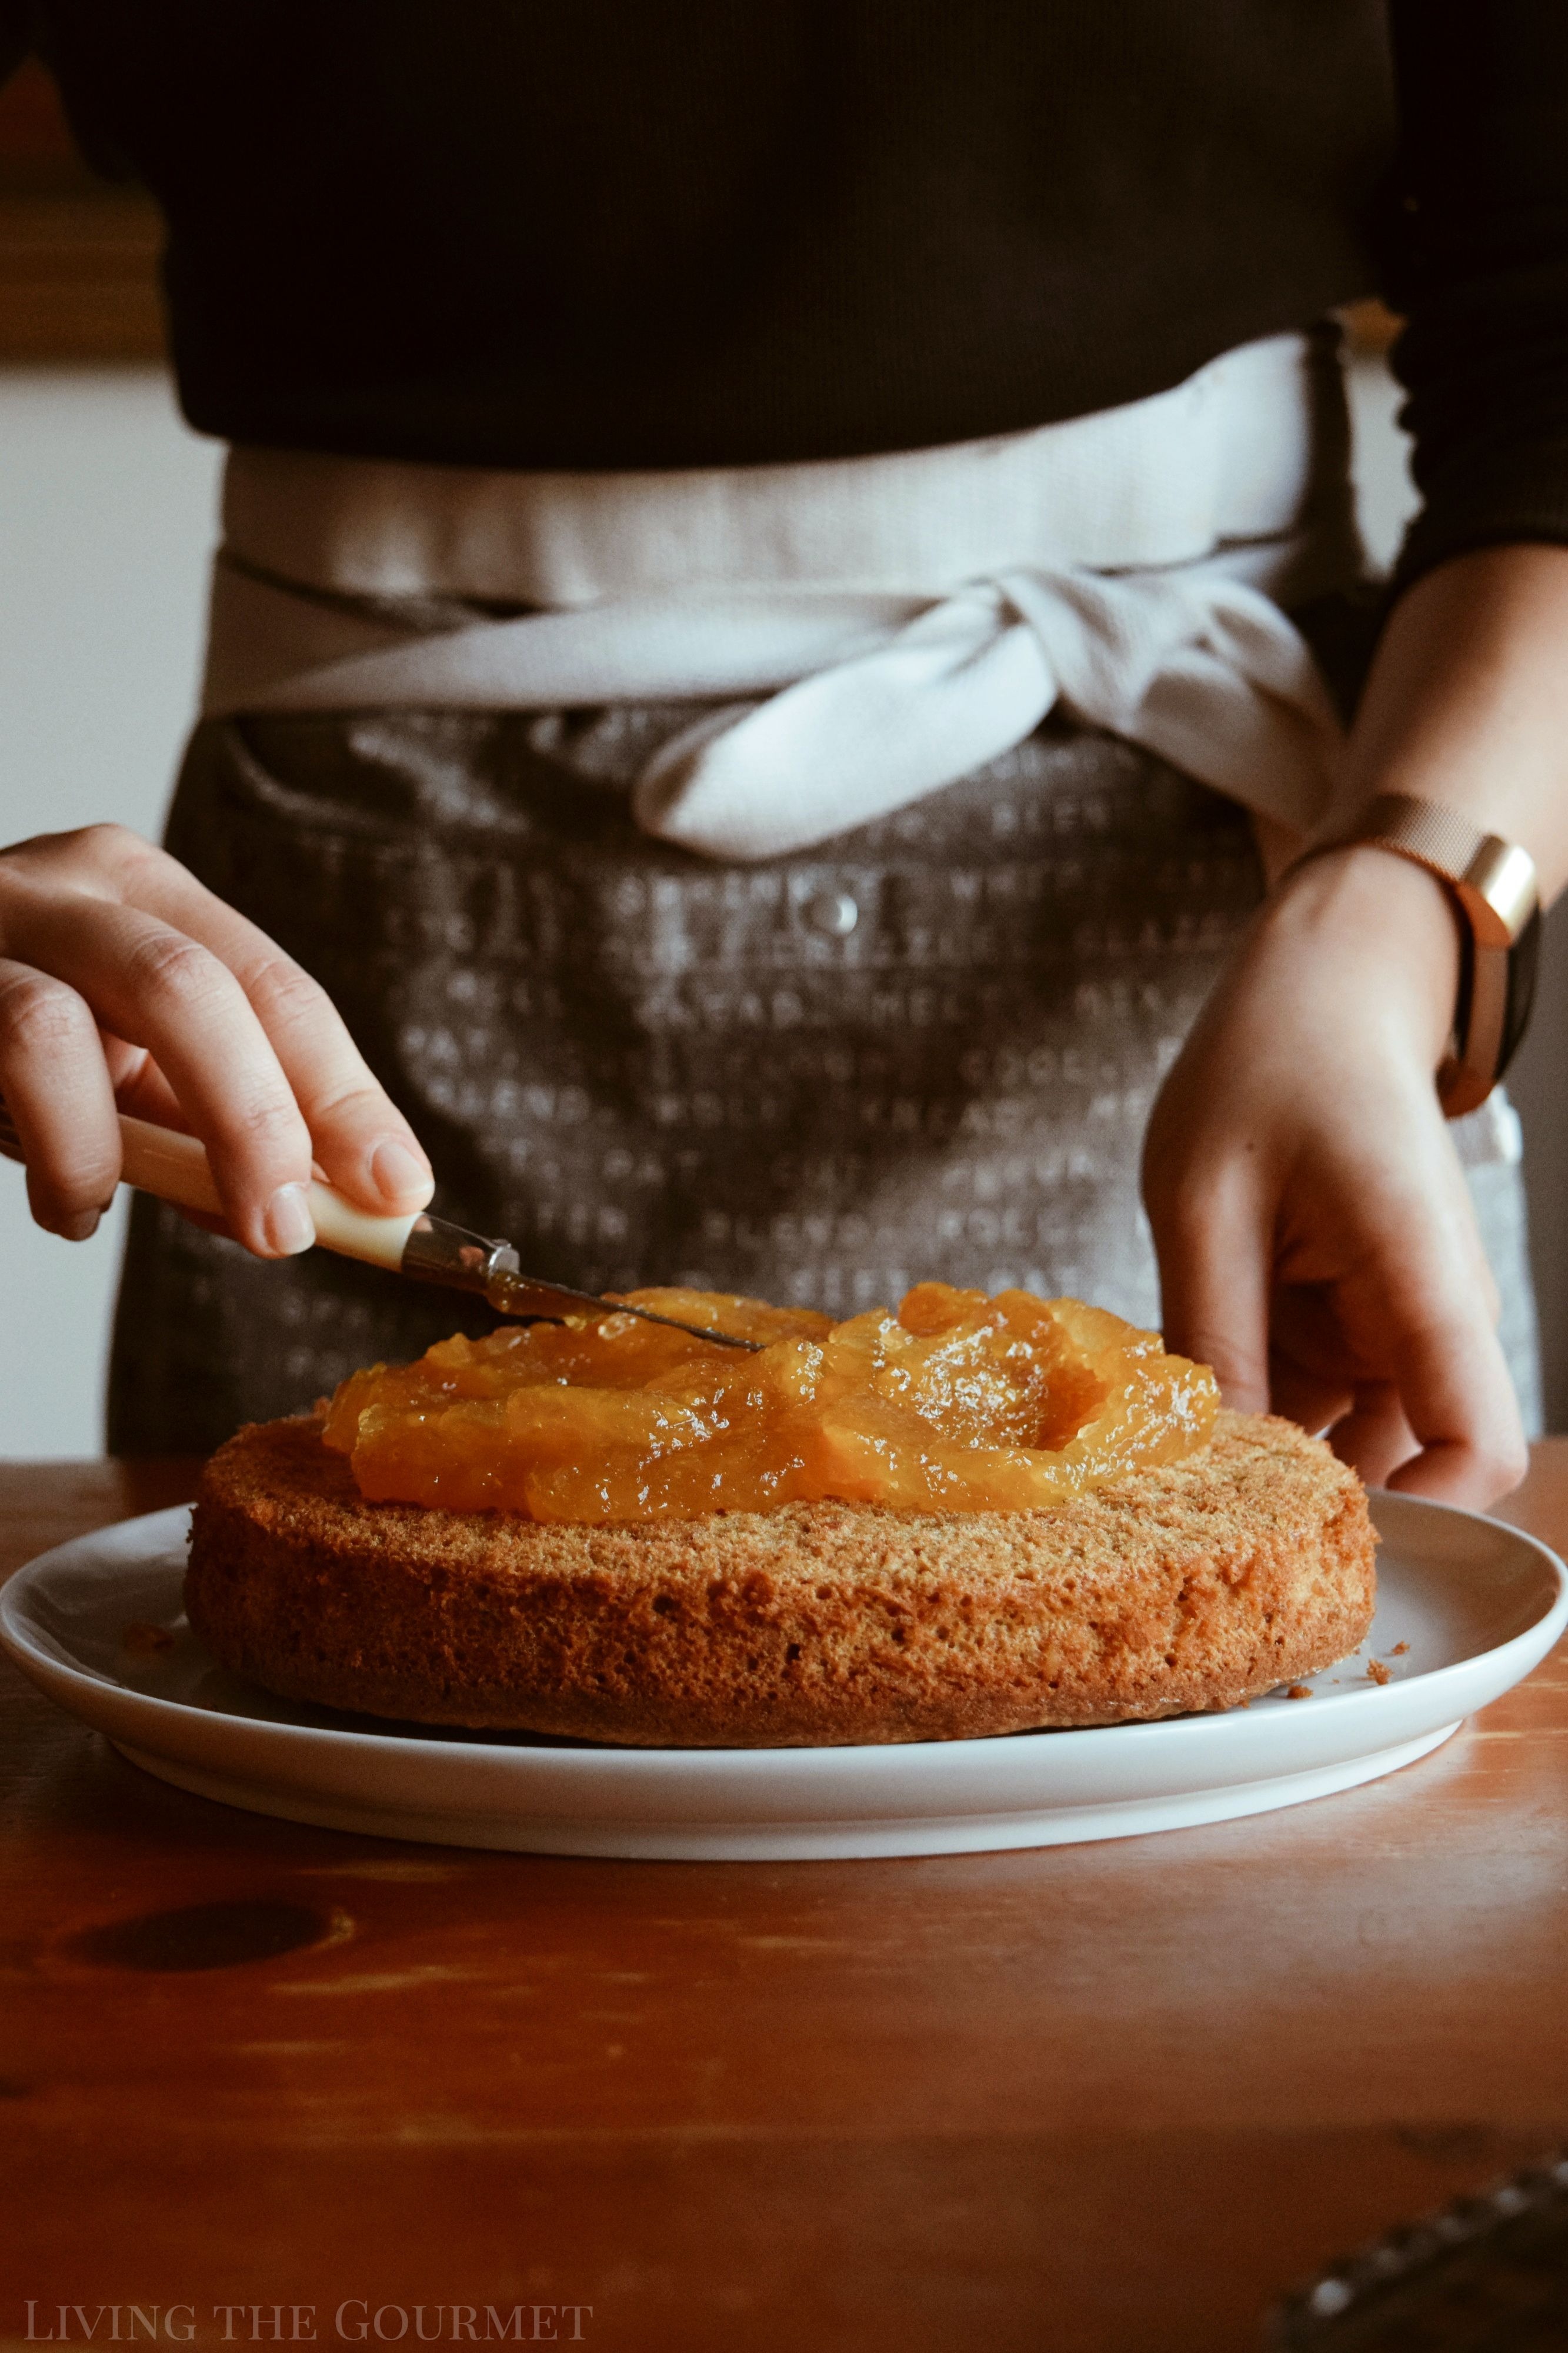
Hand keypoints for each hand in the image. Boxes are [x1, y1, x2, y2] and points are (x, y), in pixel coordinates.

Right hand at [0, 823, 433, 1255]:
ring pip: (54, 1029)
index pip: (275, 987)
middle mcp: (65, 886)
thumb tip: (321, 1210)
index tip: (401, 1190)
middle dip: (256, 1122)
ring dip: (105, 1150)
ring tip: (101, 1210)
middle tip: (286, 1229)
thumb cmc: (5, 1048)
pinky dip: (43, 1157)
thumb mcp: (127, 1078)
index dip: (346, 1096)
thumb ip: (211, 1132)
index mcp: (143, 892)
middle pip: (189, 988)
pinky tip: (62, 1203)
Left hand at [1143, 843, 1527, 1505]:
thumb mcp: (1205, 1198)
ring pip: (1350, 1441)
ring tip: (1173, 1443)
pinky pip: (1314, 1401)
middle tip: (1195, 1507)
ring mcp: (1394, 1326)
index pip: (1480, 1449)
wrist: (1322, 991)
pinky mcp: (1353, 1323)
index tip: (1314, 1525)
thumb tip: (1208, 1459)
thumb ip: (1212, 1331)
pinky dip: (1258, 1411)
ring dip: (1273, 1451)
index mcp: (1423, 1281)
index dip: (1419, 1514)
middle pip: (1408, 1466)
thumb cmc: (1271, 1063)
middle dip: (1314, 1499)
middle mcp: (1430, 1318)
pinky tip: (1186, 1394)